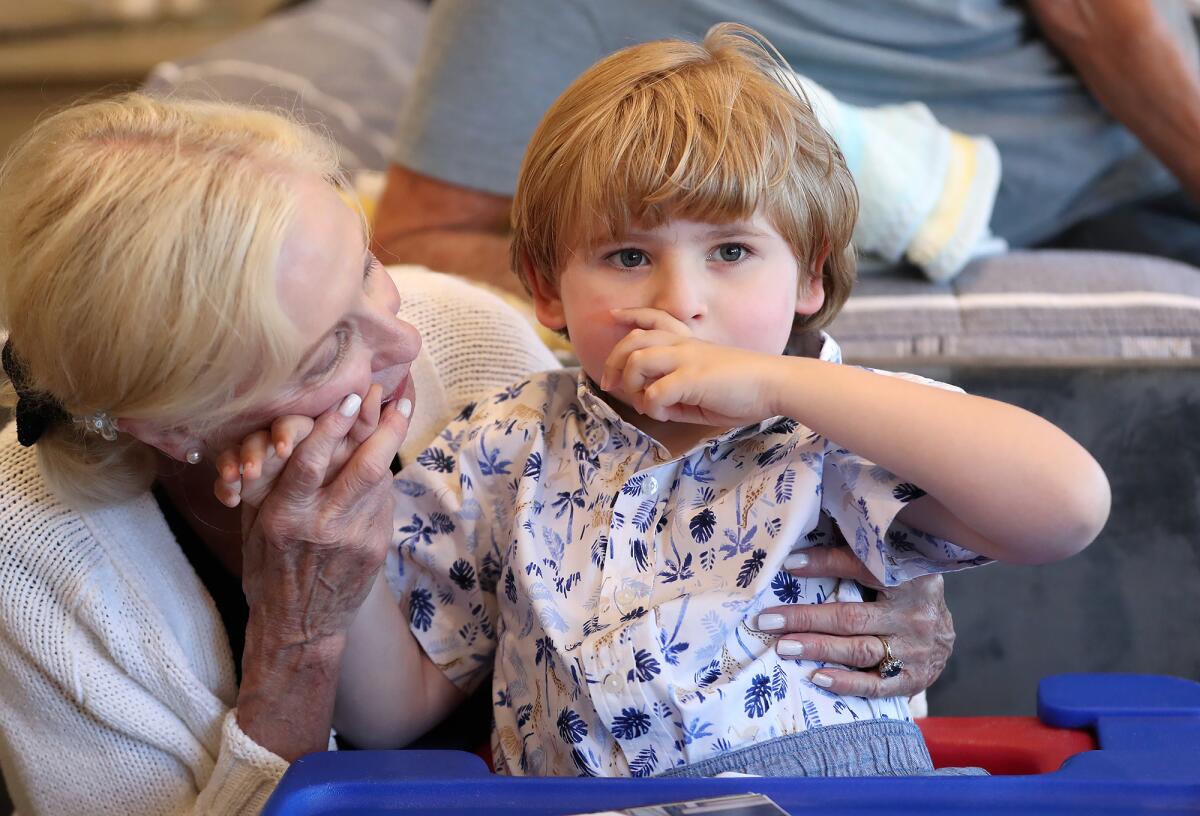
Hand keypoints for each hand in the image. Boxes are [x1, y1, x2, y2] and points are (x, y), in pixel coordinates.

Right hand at [234, 388, 412, 758]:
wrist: (299, 627)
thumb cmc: (268, 569)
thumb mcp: (255, 525)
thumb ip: (273, 481)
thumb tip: (294, 430)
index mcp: (282, 517)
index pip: (310, 460)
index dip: (332, 424)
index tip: (349, 395)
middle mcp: (321, 526)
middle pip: (361, 465)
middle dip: (380, 425)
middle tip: (392, 394)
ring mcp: (354, 538)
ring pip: (379, 479)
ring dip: (391, 440)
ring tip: (400, 410)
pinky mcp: (376, 548)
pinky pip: (383, 500)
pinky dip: (384, 473)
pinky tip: (385, 452)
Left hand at [600, 308, 783, 425]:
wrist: (775, 385)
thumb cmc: (745, 390)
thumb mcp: (703, 388)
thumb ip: (676, 392)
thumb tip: (651, 403)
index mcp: (689, 342)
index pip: (654, 319)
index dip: (631, 315)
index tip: (614, 315)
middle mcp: (684, 344)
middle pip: (633, 341)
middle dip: (614, 362)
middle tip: (610, 384)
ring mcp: (686, 358)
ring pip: (637, 361)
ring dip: (633, 385)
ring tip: (646, 402)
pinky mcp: (690, 377)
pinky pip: (653, 393)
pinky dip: (652, 407)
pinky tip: (666, 414)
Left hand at [755, 544, 954, 697]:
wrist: (945, 633)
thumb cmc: (905, 591)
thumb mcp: (895, 565)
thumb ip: (861, 555)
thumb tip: (806, 540)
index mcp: (909, 576)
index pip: (861, 567)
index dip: (824, 564)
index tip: (788, 563)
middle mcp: (913, 613)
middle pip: (852, 616)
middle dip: (806, 618)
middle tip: (768, 620)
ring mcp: (915, 649)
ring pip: (859, 650)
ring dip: (817, 648)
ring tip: (783, 647)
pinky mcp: (913, 677)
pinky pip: (875, 684)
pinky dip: (845, 683)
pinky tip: (817, 677)